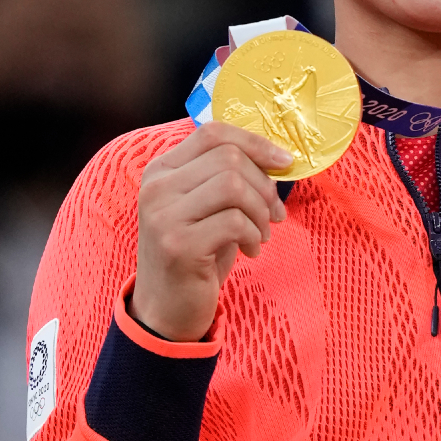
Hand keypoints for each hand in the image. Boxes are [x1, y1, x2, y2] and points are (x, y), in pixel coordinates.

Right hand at [131, 121, 292, 340]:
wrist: (167, 307)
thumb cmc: (198, 251)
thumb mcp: (208, 206)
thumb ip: (228, 176)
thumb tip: (279, 157)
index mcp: (162, 169)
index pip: (212, 132)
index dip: (255, 143)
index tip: (284, 162)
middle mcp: (156, 187)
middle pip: (229, 158)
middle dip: (264, 185)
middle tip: (274, 214)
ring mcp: (162, 215)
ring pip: (233, 186)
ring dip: (260, 211)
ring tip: (262, 233)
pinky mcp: (177, 245)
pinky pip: (233, 222)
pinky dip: (253, 234)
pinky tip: (251, 250)